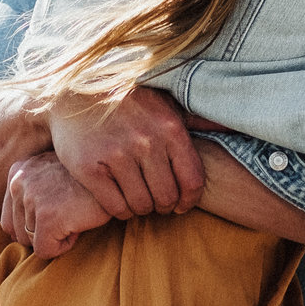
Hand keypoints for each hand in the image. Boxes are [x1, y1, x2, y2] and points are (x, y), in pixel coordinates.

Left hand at [0, 153, 112, 258]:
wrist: (116, 176)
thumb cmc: (88, 181)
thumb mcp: (51, 176)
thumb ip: (30, 194)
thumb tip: (14, 233)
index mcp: (18, 172)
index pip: (9, 220)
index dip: (35, 226)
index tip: (58, 210)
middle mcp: (19, 182)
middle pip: (19, 234)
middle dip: (45, 232)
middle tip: (70, 211)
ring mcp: (32, 199)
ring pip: (33, 243)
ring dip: (57, 236)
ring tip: (75, 214)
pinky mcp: (48, 217)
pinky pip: (46, 251)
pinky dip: (65, 245)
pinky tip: (79, 224)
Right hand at [48, 85, 205, 217]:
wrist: (71, 96)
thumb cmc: (126, 103)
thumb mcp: (165, 103)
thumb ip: (197, 119)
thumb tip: (233, 125)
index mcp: (170, 128)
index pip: (192, 182)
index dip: (188, 201)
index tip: (180, 204)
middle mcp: (146, 141)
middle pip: (166, 197)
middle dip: (162, 205)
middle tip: (154, 200)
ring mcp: (117, 155)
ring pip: (141, 206)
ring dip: (140, 208)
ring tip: (136, 197)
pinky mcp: (90, 168)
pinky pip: (116, 206)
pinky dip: (119, 209)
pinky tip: (118, 198)